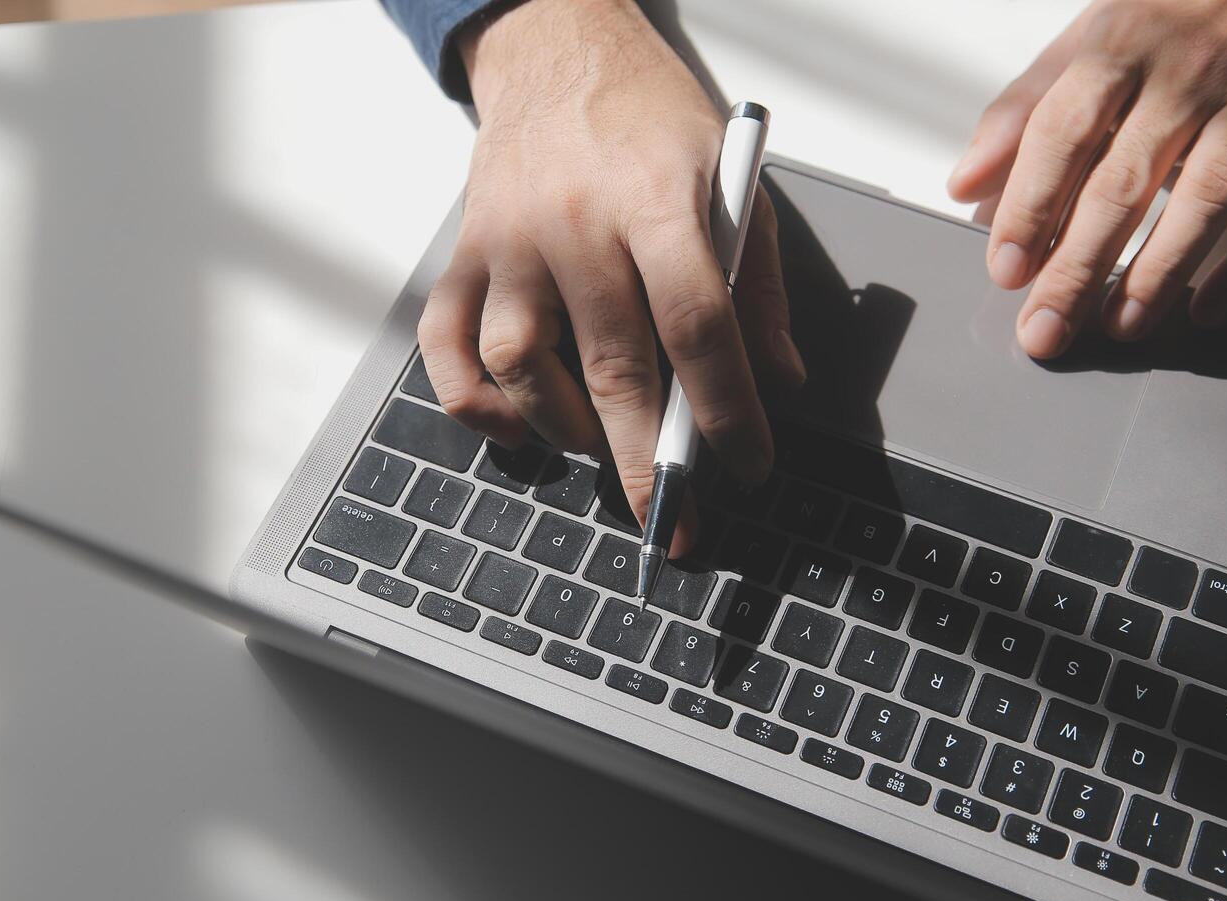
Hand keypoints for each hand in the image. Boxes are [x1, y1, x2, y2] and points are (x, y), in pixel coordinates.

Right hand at [418, 0, 803, 552]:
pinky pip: (446, 345)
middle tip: (671, 523)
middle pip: (612, 365)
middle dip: (648, 458)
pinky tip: (515, 429)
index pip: (697, 323)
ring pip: (520, 365)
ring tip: (599, 445)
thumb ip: (756, 281)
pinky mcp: (465, 253)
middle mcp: (574, 225)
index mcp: (656, 199)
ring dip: (563, 428)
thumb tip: (780, 381)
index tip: (749, 466)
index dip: (727, 408)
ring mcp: (509, 241)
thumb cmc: (651, 120)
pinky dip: (473, 404)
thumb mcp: (732, 176)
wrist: (558, 51)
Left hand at [948, 0, 1226, 356]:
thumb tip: (965, 183)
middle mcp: (1187, 81)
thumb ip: (1021, 113)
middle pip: (1124, 183)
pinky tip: (1209, 309)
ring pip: (1208, 196)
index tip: (1007, 269)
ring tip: (1121, 325)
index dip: (1030, 207)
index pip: (1062, 135)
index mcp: (1120, 54)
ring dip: (1162, 270)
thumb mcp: (1085, 44)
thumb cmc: (1171, 22)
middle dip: (1079, 266)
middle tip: (1047, 327)